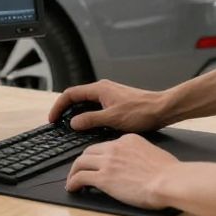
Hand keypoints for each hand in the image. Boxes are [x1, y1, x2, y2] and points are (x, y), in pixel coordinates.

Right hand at [47, 79, 167, 132]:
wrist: (163, 109)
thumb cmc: (141, 112)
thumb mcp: (112, 118)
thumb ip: (90, 120)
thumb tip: (73, 123)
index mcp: (99, 89)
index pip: (70, 94)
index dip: (58, 106)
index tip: (53, 119)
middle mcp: (103, 89)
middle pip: (76, 97)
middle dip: (65, 110)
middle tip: (58, 123)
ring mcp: (110, 95)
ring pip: (86, 102)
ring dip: (77, 113)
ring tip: (71, 126)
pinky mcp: (116, 102)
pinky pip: (96, 106)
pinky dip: (88, 115)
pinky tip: (90, 126)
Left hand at [65, 135, 178, 209]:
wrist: (169, 181)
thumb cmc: (170, 172)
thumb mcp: (154, 153)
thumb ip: (141, 154)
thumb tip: (139, 164)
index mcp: (127, 140)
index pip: (106, 146)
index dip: (99, 155)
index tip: (97, 163)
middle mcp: (114, 148)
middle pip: (89, 152)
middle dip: (83, 161)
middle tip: (79, 170)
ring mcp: (107, 162)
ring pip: (80, 162)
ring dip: (73, 172)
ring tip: (72, 180)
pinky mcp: (103, 178)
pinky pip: (80, 177)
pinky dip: (73, 182)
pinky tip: (72, 188)